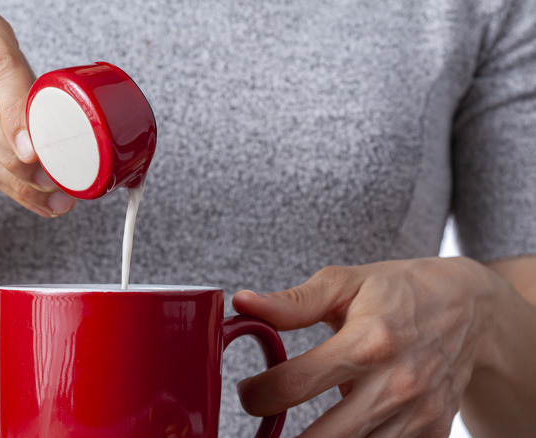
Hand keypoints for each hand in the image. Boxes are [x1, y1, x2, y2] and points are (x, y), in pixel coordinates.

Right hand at [0, 4, 74, 216]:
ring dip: (5, 170)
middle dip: (13, 150)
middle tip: (39, 175)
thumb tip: (64, 172)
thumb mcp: (22, 95)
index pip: (0, 68)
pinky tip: (7, 182)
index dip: (18, 113)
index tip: (35, 149)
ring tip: (32, 184)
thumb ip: (38, 121)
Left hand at [233, 257, 500, 436]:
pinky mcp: (433, 431)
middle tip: (267, 421)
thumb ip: (293, 302)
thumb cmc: (400, 290)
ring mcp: (418, 413)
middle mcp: (395, 384)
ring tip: (303, 425)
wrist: (470, 308)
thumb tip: (243, 303)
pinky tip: (344, 427)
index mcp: (367, 341)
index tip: (249, 393)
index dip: (258, 395)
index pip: (294, 385)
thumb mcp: (346, 283)